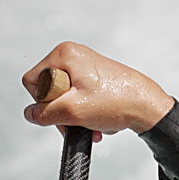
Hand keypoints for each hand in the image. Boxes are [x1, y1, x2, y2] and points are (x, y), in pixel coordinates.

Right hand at [22, 42, 174, 139]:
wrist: (148, 106)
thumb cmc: (117, 102)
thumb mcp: (73, 111)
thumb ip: (45, 113)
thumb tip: (30, 114)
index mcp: (64, 54)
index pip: (33, 81)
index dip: (44, 103)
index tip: (63, 111)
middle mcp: (73, 55)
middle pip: (50, 91)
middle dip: (63, 113)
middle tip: (79, 123)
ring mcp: (85, 67)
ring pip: (66, 99)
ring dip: (77, 117)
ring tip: (93, 125)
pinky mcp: (95, 79)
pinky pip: (80, 99)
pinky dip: (88, 114)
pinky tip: (100, 121)